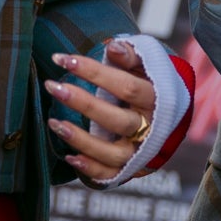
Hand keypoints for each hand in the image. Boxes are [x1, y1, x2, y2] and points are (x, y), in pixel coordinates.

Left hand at [46, 38, 155, 179]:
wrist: (167, 119)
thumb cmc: (147, 86)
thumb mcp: (145, 67)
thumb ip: (131, 56)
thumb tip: (114, 47)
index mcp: (155, 100)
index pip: (125, 86)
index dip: (94, 72)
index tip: (64, 59)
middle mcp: (149, 128)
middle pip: (116, 120)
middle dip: (82, 103)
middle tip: (52, 86)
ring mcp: (139, 151)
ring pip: (112, 152)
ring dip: (81, 139)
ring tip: (54, 123)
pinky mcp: (129, 168)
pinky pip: (109, 174)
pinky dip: (90, 168)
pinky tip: (69, 157)